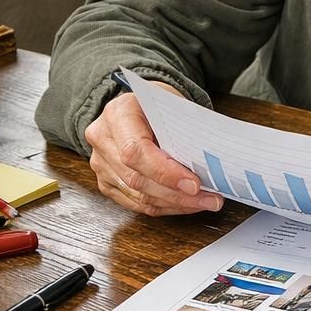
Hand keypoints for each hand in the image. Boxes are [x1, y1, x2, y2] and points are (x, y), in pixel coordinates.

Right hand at [83, 83, 222, 216]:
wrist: (139, 105)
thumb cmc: (159, 104)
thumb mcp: (173, 105)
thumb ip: (183, 132)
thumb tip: (208, 166)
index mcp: (118, 114)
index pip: (136, 151)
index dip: (165, 173)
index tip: (194, 185)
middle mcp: (103, 139)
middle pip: (137, 178)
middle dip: (177, 194)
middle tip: (209, 199)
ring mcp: (101, 162)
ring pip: (137, 195)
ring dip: (174, 204)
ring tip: (204, 203)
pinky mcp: (106, 181)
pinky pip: (134, 202)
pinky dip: (163, 206)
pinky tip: (185, 205)